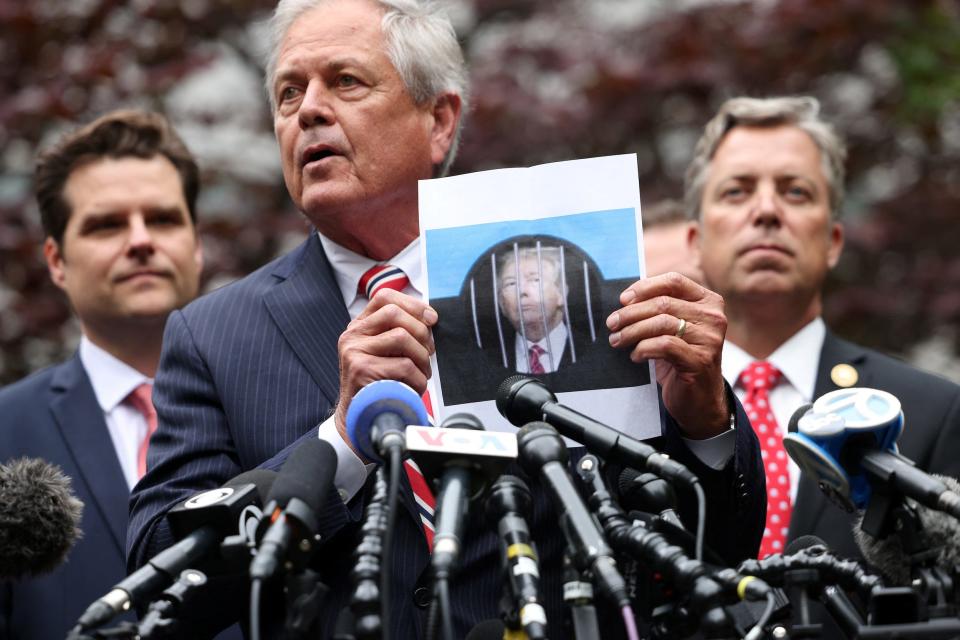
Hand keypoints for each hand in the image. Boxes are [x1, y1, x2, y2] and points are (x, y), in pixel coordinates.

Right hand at [334, 288, 437, 450]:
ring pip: (401, 337)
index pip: (384, 298)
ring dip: (422, 357)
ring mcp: (354, 351)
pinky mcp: (361, 370)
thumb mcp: (387, 352)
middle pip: (394, 314)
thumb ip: (400, 332)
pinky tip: (415, 387)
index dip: (412, 304)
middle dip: (421, 332)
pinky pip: (403, 365)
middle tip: (429, 352)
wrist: (359, 416)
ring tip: (422, 372)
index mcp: (360, 326)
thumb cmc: (379, 384)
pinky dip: (418, 378)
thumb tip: (429, 318)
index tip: (431, 318)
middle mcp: (352, 335)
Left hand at [605, 272, 728, 438]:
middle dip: (630, 313)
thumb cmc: (680, 359)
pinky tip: (635, 356)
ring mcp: (710, 339)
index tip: (623, 300)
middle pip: (663, 303)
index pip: (674, 281)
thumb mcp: (672, 329)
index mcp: (708, 302)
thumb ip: (659, 310)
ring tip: (617, 341)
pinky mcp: (701, 360)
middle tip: (612, 324)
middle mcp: (713, 317)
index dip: (645, 287)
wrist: (699, 399)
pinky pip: (664, 345)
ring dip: (632, 331)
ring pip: (662, 323)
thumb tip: (625, 298)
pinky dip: (644, 348)